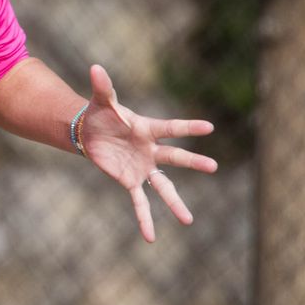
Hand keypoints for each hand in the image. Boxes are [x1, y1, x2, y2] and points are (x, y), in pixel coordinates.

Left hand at [79, 64, 216, 241]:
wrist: (91, 132)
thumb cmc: (102, 114)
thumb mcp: (101, 100)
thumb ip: (103, 86)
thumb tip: (95, 67)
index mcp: (147, 128)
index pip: (171, 128)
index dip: (188, 127)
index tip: (208, 128)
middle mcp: (150, 150)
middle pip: (174, 157)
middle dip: (192, 161)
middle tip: (213, 167)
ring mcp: (142, 167)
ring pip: (163, 186)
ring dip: (174, 203)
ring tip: (188, 220)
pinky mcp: (130, 180)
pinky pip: (139, 202)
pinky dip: (144, 219)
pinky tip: (150, 237)